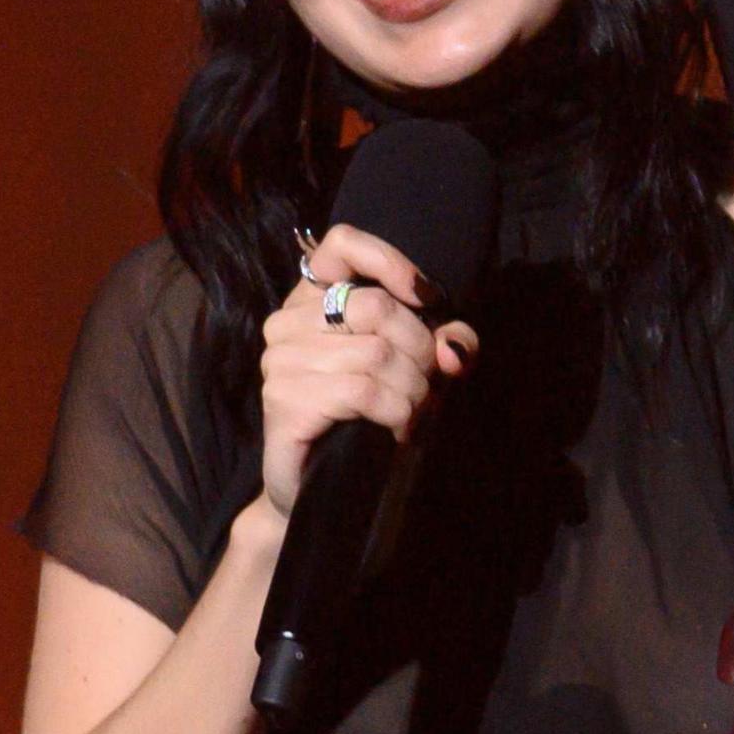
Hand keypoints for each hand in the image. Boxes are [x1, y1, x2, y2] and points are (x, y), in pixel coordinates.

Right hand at [257, 223, 477, 518]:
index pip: (342, 243)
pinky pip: (361, 391)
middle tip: (428, 384)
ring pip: (376, 353)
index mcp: (314, 299)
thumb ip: (444, 344)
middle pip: (376, 307)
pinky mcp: (283, 400)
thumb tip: (453, 348)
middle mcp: (287, 322)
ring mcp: (280, 361)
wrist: (321, 489)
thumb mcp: (415, 369)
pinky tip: (399, 430)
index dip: (391, 263)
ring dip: (413, 389)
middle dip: (420, 349)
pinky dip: (396, 411)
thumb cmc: (367, 419)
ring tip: (413, 412)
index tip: (427, 298)